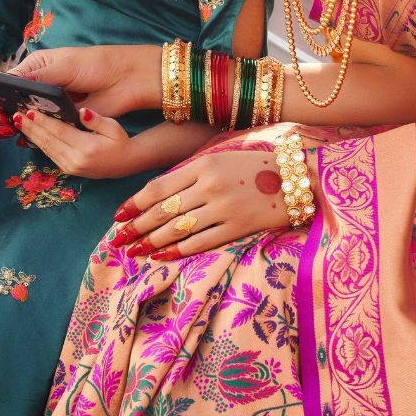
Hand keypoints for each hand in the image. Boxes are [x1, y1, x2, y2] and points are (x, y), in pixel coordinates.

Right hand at [10, 45, 157, 118]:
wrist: (128, 79)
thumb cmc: (96, 64)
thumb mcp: (65, 67)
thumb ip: (39, 78)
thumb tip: (13, 84)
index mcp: (39, 67)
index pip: (12, 80)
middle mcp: (43, 85)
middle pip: (18, 100)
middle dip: (6, 111)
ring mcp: (54, 103)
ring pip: (32, 116)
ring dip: (21, 123)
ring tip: (9, 130)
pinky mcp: (67, 118)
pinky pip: (49, 127)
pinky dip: (39, 132)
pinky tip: (29, 137)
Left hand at [13, 107, 139, 178]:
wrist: (126, 164)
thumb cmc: (120, 142)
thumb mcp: (114, 127)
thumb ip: (97, 120)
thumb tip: (81, 112)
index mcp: (87, 148)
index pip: (60, 131)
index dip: (43, 121)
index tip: (29, 110)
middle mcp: (75, 160)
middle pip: (48, 141)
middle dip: (31, 127)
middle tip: (16, 114)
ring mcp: (70, 167)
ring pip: (46, 148)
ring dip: (31, 135)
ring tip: (19, 122)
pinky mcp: (67, 170)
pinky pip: (49, 154)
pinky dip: (38, 142)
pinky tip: (31, 133)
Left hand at [109, 148, 298, 256]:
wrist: (297, 179)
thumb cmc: (255, 168)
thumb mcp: (220, 159)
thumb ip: (191, 174)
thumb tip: (157, 195)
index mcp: (203, 165)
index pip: (159, 188)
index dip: (135, 204)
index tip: (119, 216)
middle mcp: (210, 186)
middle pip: (163, 210)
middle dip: (137, 227)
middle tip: (118, 239)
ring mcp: (224, 208)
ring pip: (177, 228)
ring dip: (152, 242)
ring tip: (135, 250)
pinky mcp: (237, 227)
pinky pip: (200, 242)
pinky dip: (177, 251)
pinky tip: (161, 256)